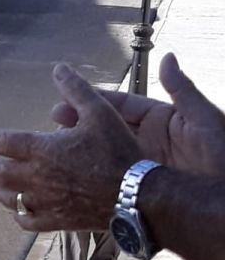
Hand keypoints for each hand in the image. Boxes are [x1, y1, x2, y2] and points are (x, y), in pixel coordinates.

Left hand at [0, 63, 143, 231]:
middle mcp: (36, 178)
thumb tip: (59, 68)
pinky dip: (19, 216)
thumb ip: (76, 90)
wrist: (136, 194)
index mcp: (42, 150)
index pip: (2, 142)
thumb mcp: (100, 112)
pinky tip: (18, 212)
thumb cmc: (118, 151)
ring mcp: (44, 202)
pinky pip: (28, 221)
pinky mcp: (57, 221)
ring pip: (9, 199)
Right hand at [50, 53, 224, 176]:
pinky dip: (90, 176)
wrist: (223, 202)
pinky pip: (110, 180)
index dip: (95, 99)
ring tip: (54, 145)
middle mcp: (149, 142)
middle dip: (80, 122)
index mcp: (163, 121)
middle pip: (108, 129)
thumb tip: (168, 58)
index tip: (69, 95)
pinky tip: (71, 173)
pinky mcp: (139, 189)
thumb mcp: (206, 120)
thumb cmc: (224, 157)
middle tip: (52, 119)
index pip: (123, 105)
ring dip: (81, 149)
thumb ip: (183, 90)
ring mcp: (142, 166)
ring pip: (104, 154)